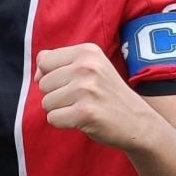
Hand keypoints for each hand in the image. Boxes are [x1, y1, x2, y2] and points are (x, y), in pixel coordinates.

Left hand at [35, 43, 155, 149]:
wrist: (139, 122)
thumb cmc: (107, 95)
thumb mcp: (90, 67)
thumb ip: (57, 63)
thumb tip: (36, 75)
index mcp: (87, 51)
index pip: (44, 61)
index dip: (51, 75)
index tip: (73, 83)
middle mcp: (87, 66)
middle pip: (43, 83)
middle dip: (57, 95)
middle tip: (83, 99)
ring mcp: (87, 89)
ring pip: (46, 102)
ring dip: (61, 110)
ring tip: (84, 108)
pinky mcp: (86, 112)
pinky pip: (53, 118)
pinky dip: (64, 123)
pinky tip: (83, 120)